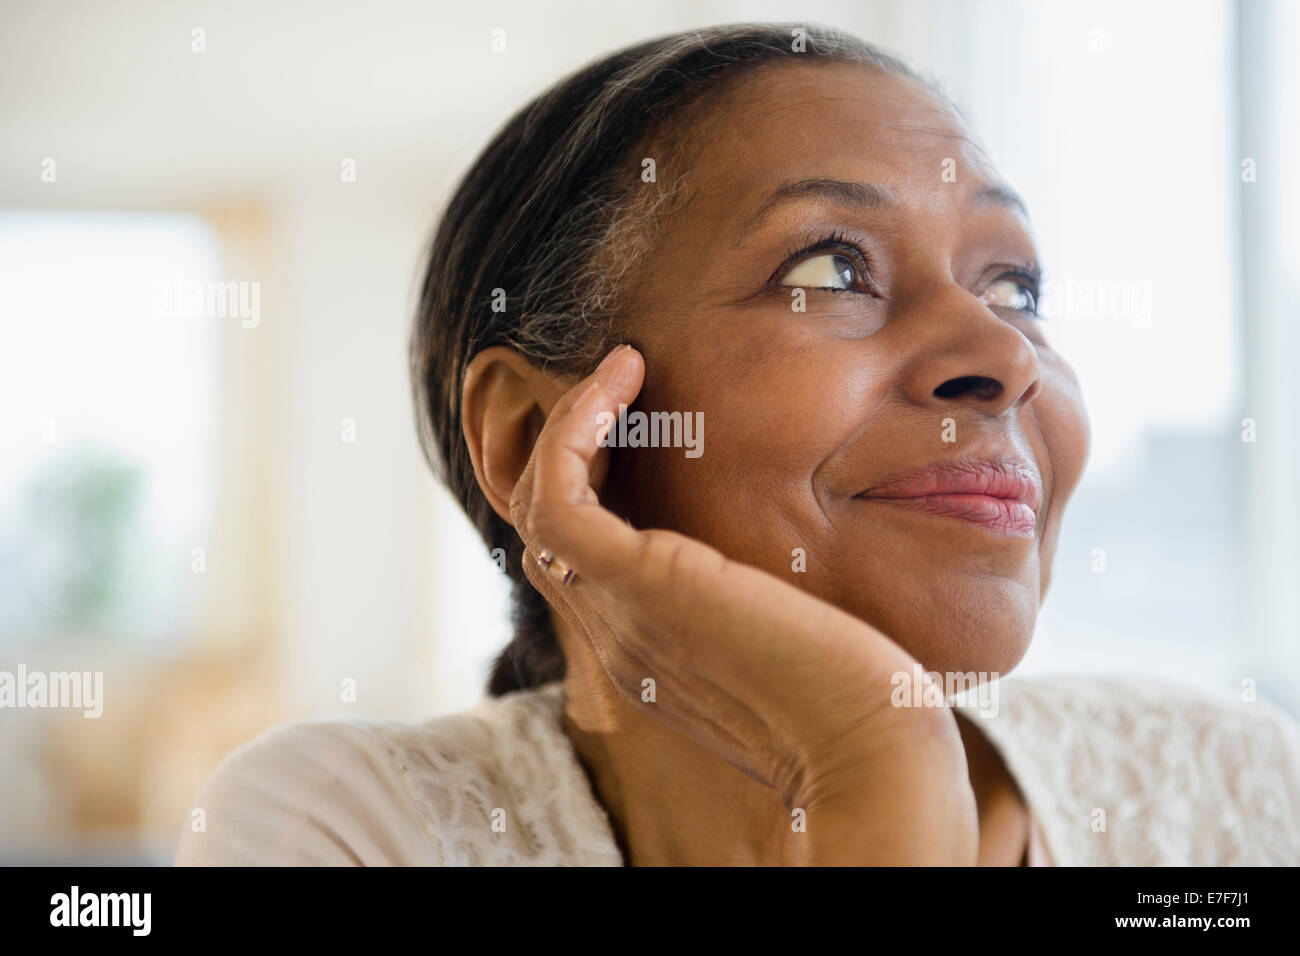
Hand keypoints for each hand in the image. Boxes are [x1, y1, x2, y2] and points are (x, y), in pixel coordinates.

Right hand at [510, 344, 976, 860]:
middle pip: (545, 526)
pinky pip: (557, 492)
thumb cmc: (858, 698)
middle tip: (622, 382)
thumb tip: (795, 549)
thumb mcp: (794, 635)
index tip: (648, 415)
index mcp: (648, 646)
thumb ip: (767, 597)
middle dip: (570, 445)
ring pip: (537, 503)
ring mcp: (616, 612)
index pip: (582, 556)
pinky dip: (574, 427)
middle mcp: (616, 631)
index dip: (596, 479)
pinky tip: (624, 377)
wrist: (869, 751)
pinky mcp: (634, 584)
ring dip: (567, 424)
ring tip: (621, 369)